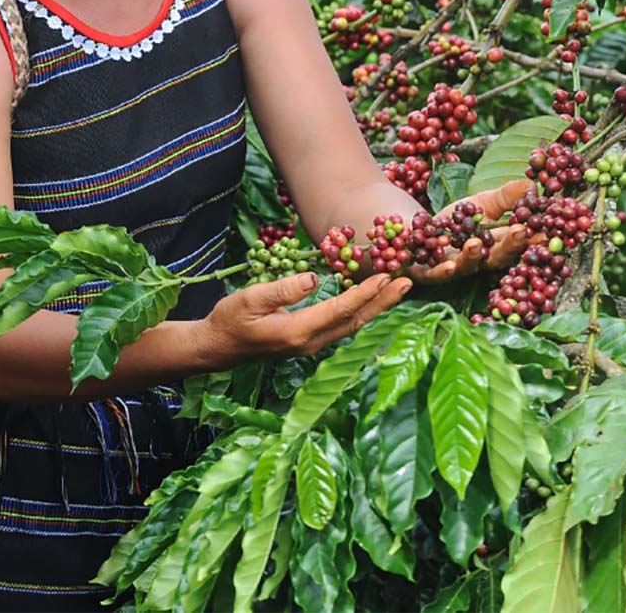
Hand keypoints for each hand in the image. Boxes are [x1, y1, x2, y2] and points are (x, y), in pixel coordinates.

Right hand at [197, 272, 411, 364]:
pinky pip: (342, 327)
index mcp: (298, 331)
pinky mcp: (308, 342)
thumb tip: (312, 278)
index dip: (364, 293)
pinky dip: (360, 312)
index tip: (386, 278)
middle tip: (408, 282)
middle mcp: (311, 343)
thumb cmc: (229, 320)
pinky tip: (369, 302)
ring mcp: (311, 345)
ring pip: (352, 326)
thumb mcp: (250, 298)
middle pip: (355, 321)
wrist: (217, 347)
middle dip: (383, 302)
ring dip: (376, 308)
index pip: (340, 310)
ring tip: (396, 290)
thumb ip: (282, 289)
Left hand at [406, 178, 531, 284]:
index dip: (533, 240)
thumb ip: (505, 197)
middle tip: (522, 231)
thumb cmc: (455, 219)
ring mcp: (453, 268)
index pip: (518, 244)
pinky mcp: (427, 272)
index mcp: (496, 247)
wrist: (416, 230)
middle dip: (510, 246)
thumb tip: (532, 185)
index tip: (546, 229)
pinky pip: (435, 274)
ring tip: (476, 244)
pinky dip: (442, 271)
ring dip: (472, 257)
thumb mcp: (481, 203)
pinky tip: (448, 265)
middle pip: (496, 258)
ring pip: (466, 266)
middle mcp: (478, 262)